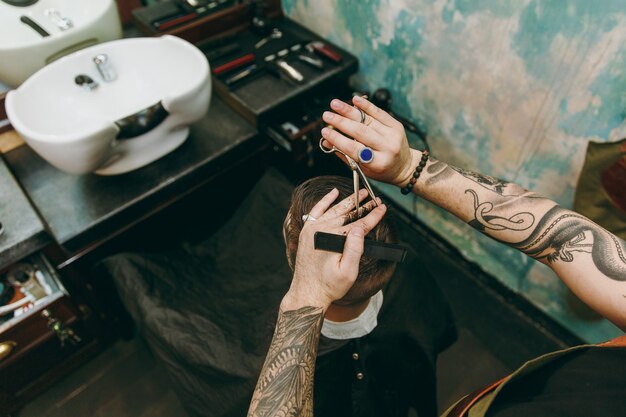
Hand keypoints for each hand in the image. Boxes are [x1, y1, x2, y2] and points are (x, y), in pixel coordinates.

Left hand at [281, 188, 386, 310]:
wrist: (307, 293)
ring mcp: (311, 229)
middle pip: (347, 214)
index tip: (383, 207)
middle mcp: (320, 230)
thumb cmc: (329, 286)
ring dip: (349, 201)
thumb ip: (355, 249)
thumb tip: (361, 228)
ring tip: (361, 193)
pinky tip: (334, 192)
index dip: (373, 215)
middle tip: (375, 198)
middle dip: (363, 206)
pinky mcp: (306, 232)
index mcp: (332, 239)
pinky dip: (326, 201)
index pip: (358, 223)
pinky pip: (317, 211)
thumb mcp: (348, 272)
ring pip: (334, 210)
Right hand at [321, 96, 419, 186]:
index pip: (354, 149)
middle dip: (341, 122)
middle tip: (326, 116)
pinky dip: (366, 105)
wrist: (404, 166)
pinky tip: (355, 100)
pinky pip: (379, 112)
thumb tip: (327, 142)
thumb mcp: (363, 168)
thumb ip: (345, 155)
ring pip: (367, 120)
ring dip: (349, 111)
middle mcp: (387, 148)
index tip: (325, 132)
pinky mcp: (396, 125)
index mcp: (378, 163)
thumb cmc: (381, 169)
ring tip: (335, 104)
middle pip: (360, 132)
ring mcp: (392, 135)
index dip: (338, 139)